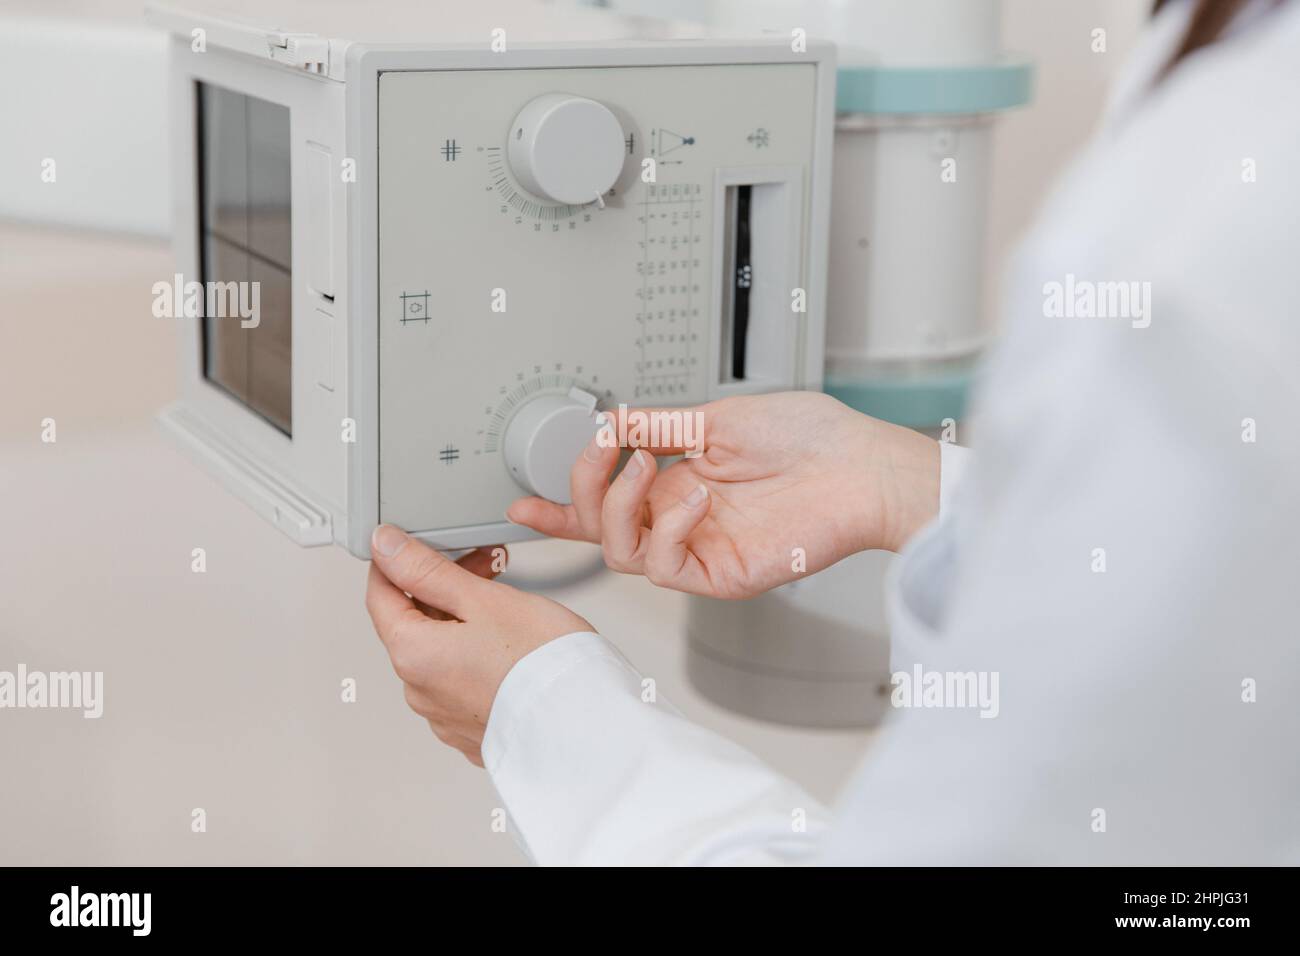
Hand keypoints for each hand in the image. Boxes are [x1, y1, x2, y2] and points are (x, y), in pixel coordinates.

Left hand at [364, 525, 590, 765]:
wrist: (585, 724)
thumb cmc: (542, 664)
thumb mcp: (483, 599)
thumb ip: (427, 570)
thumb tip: (386, 548)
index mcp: (412, 655)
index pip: (379, 595)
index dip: (398, 560)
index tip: (421, 543)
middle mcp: (419, 691)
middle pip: (414, 622)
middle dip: (444, 586)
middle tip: (486, 564)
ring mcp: (445, 715)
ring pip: (441, 650)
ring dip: (464, 619)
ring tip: (509, 603)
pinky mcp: (473, 728)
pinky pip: (463, 680)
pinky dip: (478, 654)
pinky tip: (511, 643)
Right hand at [506, 391, 938, 598]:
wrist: (862, 467)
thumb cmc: (811, 439)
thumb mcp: (716, 416)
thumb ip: (658, 425)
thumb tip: (611, 422)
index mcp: (677, 482)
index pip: (606, 503)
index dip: (562, 507)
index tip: (523, 502)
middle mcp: (681, 519)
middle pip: (598, 529)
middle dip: (579, 492)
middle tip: (601, 453)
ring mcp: (699, 549)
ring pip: (619, 552)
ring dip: (618, 506)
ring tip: (647, 466)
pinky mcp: (721, 575)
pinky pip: (663, 566)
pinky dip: (666, 526)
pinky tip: (695, 495)